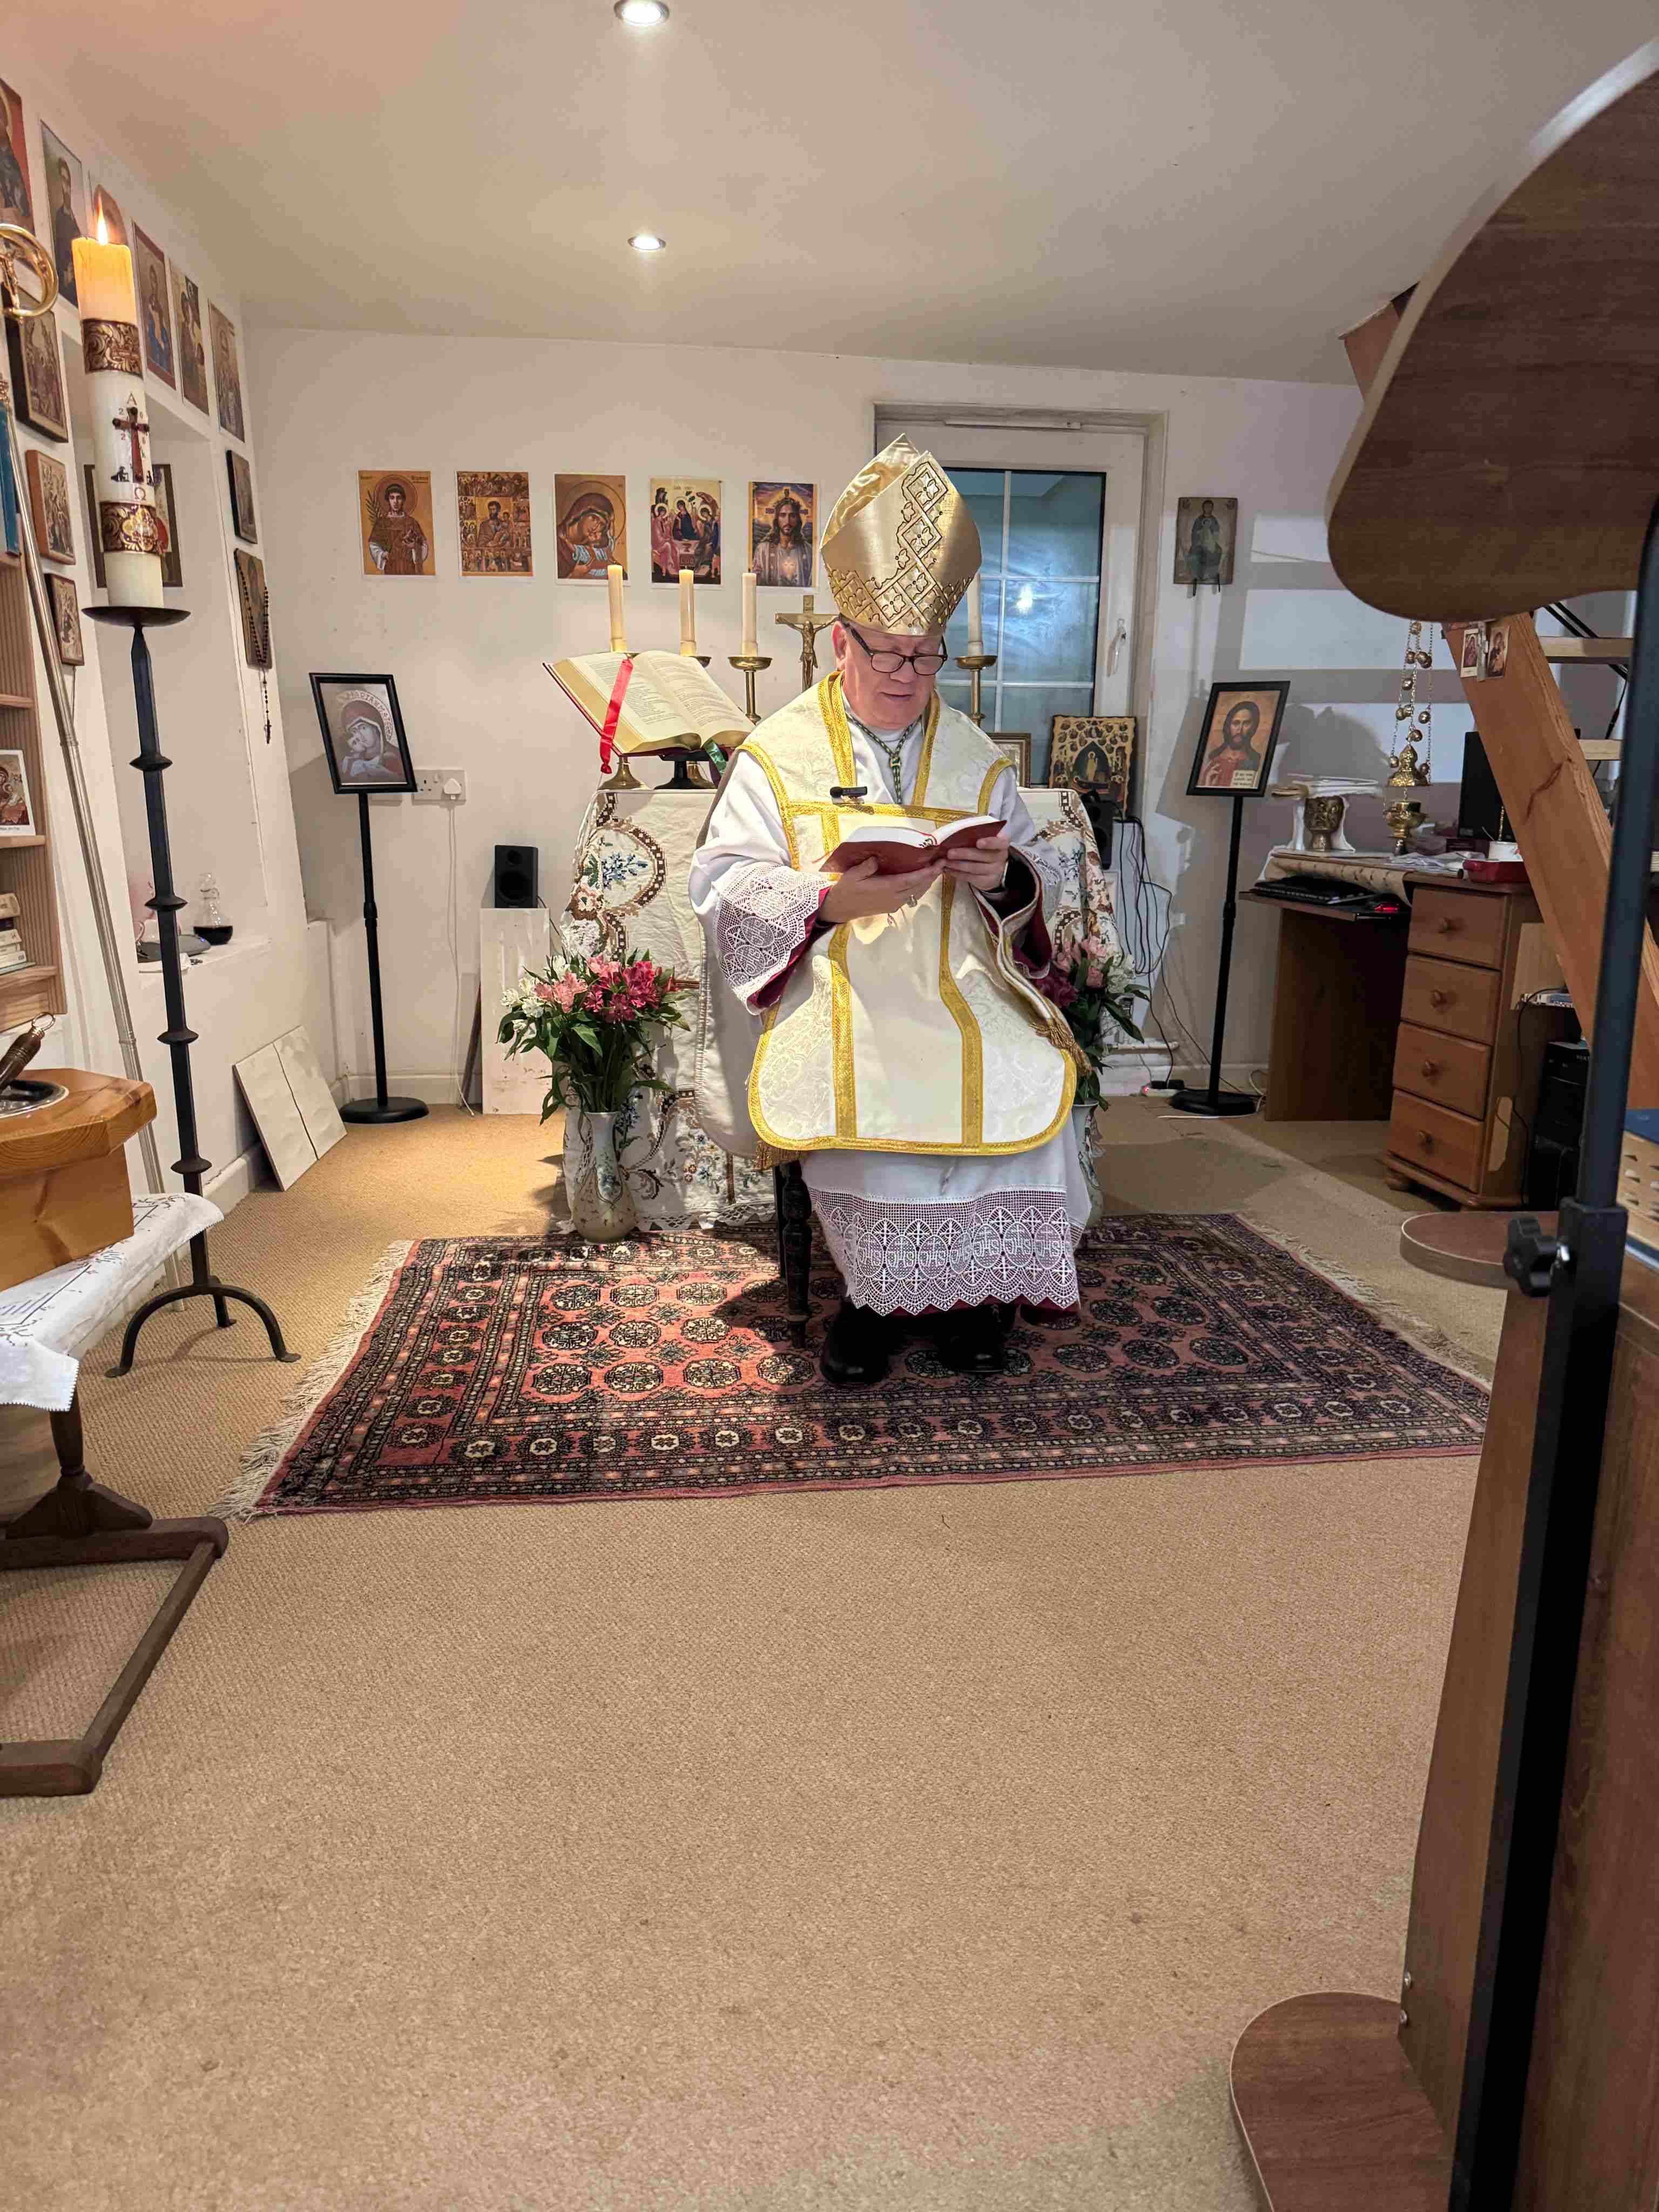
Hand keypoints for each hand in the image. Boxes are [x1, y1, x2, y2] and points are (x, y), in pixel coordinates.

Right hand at [819, 854, 945, 922]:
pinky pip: (911, 896)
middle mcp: (894, 898)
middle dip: (932, 875)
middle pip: (919, 886)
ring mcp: (895, 904)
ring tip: (936, 870)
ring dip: (927, 882)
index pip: (913, 880)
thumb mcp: (853, 875)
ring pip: (917, 893)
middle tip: (942, 862)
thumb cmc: (847, 889)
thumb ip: (867, 867)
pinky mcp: (893, 907)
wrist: (841, 908)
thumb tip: (877, 858)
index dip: (927, 872)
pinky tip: (922, 880)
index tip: (938, 864)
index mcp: (887, 888)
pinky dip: (919, 888)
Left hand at [943, 832, 1010, 892]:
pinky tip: (948, 869)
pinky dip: (958, 873)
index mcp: (1002, 843)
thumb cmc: (985, 848)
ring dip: (957, 865)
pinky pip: (970, 878)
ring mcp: (995, 871)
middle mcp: (1000, 857)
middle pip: (983, 856)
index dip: (989, 842)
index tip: (978, 842)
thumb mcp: (986, 838)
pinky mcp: (986, 881)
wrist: (994, 868)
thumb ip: (976, 834)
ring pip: (974, 868)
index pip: (999, 842)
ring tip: (945, 861)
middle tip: (950, 853)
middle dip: (965, 854)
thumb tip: (955, 832)